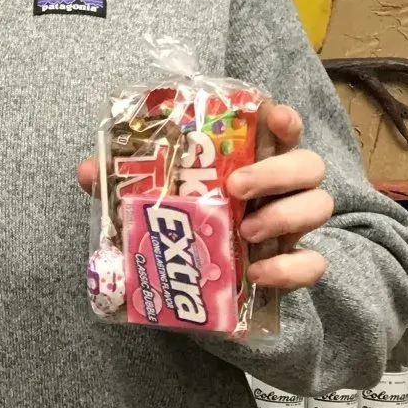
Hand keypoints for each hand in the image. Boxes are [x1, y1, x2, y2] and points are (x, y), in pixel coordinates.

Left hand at [74, 102, 330, 294]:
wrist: (199, 291)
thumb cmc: (185, 229)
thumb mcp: (151, 205)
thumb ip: (123, 186)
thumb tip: (87, 171)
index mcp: (251, 162)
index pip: (281, 129)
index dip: (284, 119)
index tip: (274, 115)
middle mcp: (280, 190)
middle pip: (309, 164)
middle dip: (278, 170)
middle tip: (237, 187)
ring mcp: (292, 227)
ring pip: (320, 205)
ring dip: (285, 215)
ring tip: (244, 230)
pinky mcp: (293, 266)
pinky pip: (314, 264)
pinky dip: (290, 268)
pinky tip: (258, 272)